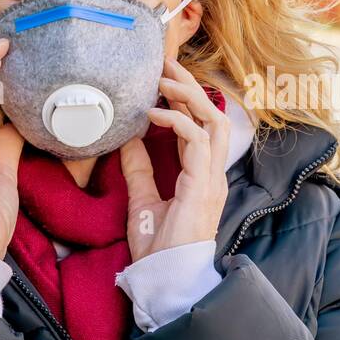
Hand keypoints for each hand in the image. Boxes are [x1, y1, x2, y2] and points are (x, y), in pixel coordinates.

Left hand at [119, 57, 229, 262]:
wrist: (166, 277)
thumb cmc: (159, 248)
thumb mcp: (142, 201)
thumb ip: (138, 170)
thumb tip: (127, 140)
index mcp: (200, 175)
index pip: (198, 126)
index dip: (183, 100)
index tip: (161, 79)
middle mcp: (211, 172)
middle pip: (212, 115)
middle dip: (190, 86)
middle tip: (165, 62)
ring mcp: (211, 178)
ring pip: (212, 120)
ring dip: (189, 96)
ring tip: (163, 79)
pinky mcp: (203, 185)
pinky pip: (198, 140)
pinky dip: (177, 121)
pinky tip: (154, 114)